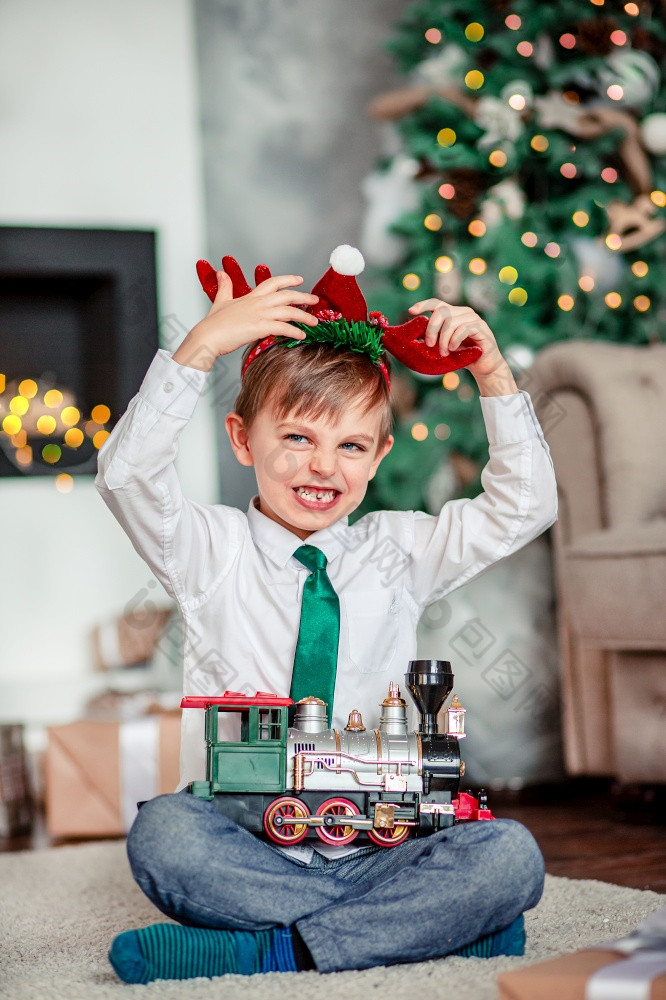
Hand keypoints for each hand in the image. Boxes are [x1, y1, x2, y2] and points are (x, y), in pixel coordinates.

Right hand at [173, 272, 318, 370]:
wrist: (208, 336)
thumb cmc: (214, 322)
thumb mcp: (221, 300)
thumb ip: (224, 286)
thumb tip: (220, 273)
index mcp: (252, 296)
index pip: (273, 282)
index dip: (288, 279)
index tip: (300, 279)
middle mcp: (259, 303)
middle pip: (287, 295)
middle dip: (304, 297)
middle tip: (315, 300)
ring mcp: (260, 314)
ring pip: (289, 311)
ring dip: (304, 316)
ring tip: (314, 322)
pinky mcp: (260, 327)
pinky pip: (284, 328)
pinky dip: (295, 331)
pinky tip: (302, 335)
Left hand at [407, 299, 516, 394]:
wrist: (483, 366)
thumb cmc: (462, 356)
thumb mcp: (444, 346)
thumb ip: (433, 338)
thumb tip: (413, 337)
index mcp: (453, 314)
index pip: (436, 303)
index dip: (423, 305)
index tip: (411, 311)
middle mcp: (463, 312)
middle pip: (442, 311)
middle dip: (432, 329)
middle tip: (430, 345)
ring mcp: (473, 318)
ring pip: (451, 322)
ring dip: (444, 340)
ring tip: (444, 352)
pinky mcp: (481, 327)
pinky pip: (463, 329)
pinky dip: (455, 341)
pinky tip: (454, 349)